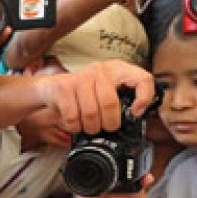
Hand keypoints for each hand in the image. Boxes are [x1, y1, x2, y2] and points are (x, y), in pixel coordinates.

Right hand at [34, 60, 155, 136]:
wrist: (52, 88)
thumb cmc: (83, 94)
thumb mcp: (106, 92)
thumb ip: (123, 100)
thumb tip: (136, 116)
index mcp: (117, 70)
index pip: (143, 79)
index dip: (144, 99)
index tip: (135, 113)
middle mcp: (101, 70)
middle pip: (111, 104)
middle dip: (108, 124)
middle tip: (105, 127)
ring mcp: (81, 77)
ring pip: (91, 113)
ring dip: (90, 128)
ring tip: (89, 127)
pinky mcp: (64, 87)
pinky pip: (73, 117)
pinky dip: (74, 127)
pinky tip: (75, 123)